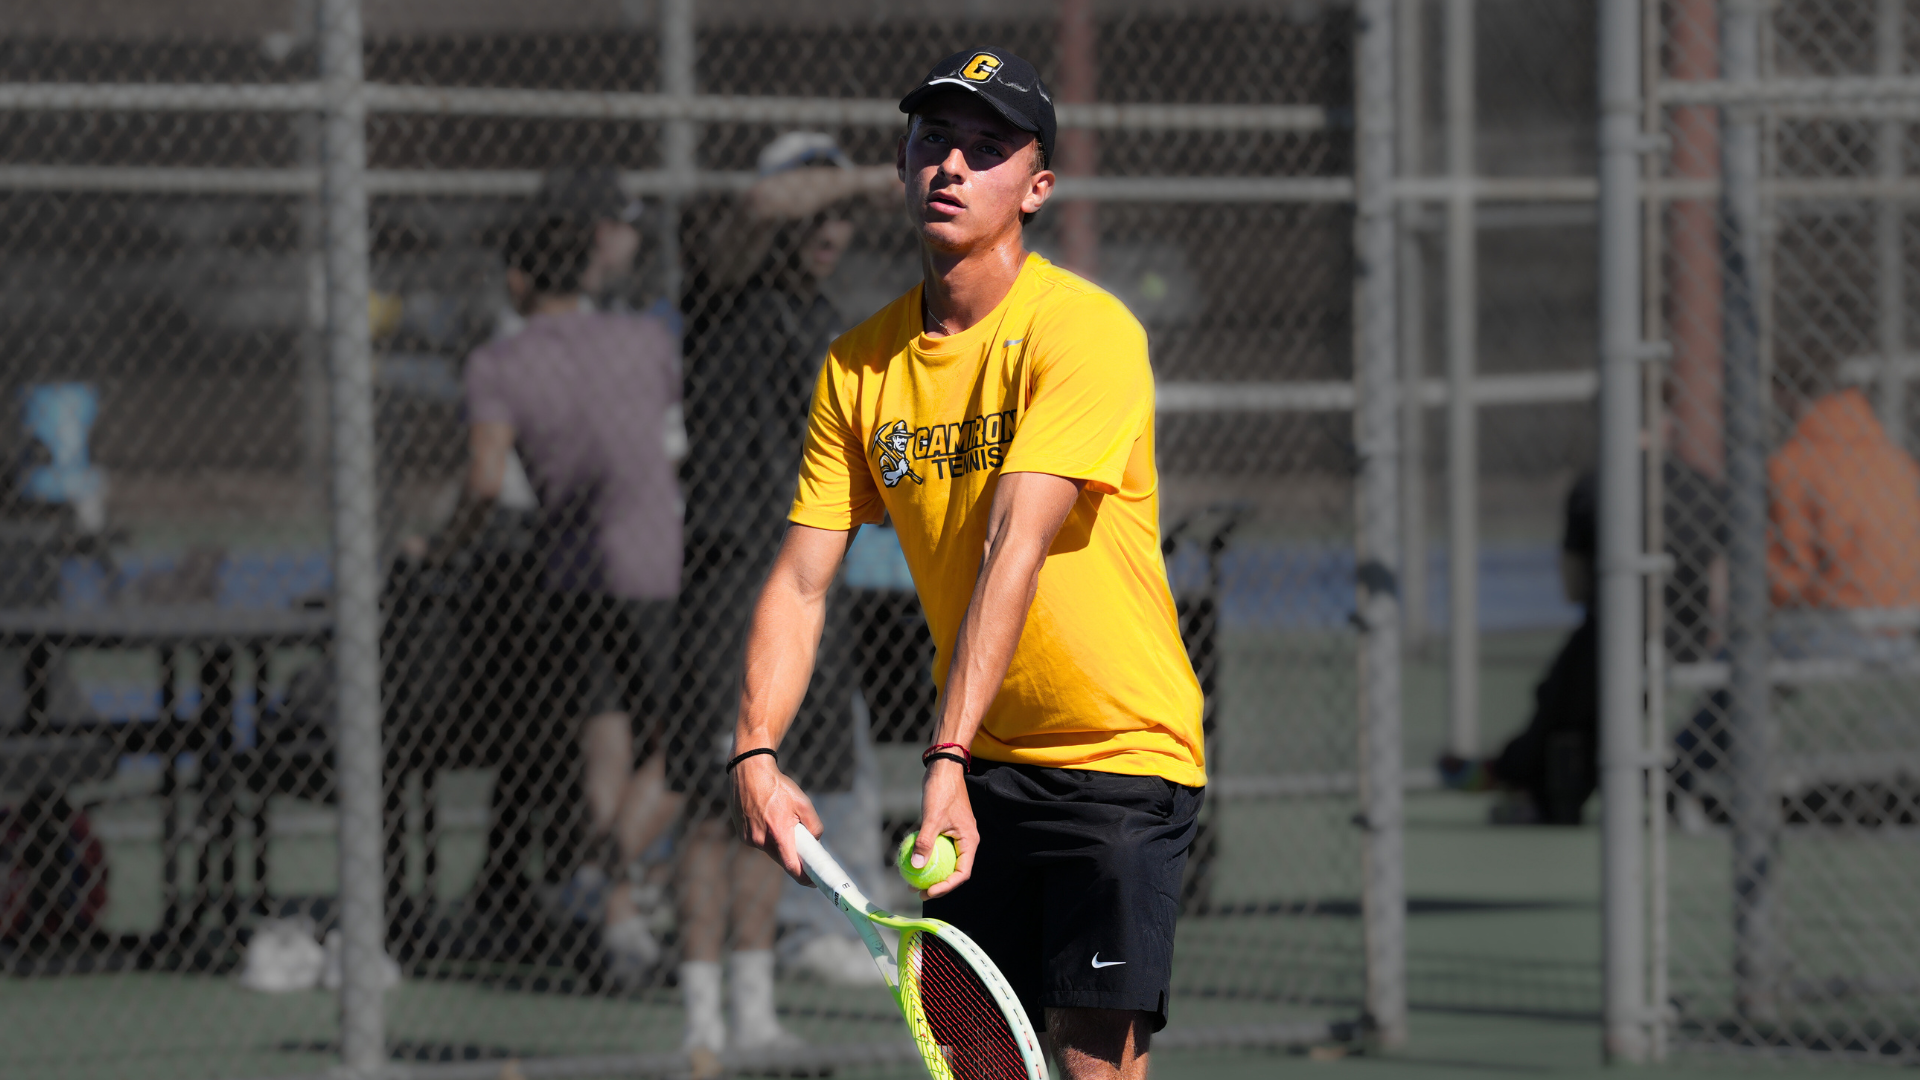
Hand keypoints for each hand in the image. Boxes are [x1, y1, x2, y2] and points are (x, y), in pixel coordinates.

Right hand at [731, 754, 822, 884]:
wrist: (749, 771)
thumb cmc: (779, 786)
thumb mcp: (804, 803)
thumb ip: (814, 826)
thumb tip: (815, 841)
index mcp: (778, 832)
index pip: (792, 866)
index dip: (804, 877)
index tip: (813, 882)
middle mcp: (761, 839)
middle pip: (781, 860)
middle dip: (793, 858)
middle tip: (804, 851)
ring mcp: (749, 838)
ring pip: (770, 851)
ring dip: (780, 845)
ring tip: (782, 824)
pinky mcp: (742, 834)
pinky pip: (760, 842)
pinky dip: (768, 838)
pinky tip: (769, 821)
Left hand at [913, 760, 977, 899]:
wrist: (944, 769)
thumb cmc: (941, 791)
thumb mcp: (931, 817)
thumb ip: (925, 842)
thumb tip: (917, 866)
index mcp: (970, 841)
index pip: (962, 873)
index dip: (946, 886)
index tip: (928, 891)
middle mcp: (966, 842)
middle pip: (954, 871)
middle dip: (937, 884)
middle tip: (918, 892)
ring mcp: (956, 837)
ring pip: (945, 861)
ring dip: (930, 872)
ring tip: (911, 882)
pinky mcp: (946, 831)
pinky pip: (937, 849)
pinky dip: (925, 856)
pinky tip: (909, 861)